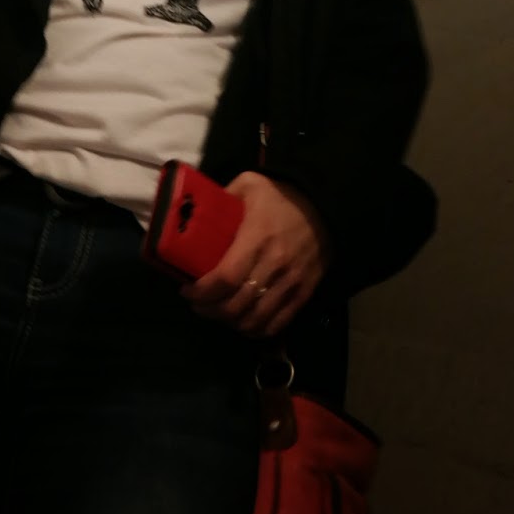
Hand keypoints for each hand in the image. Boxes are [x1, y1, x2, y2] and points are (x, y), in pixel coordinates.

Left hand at [181, 172, 329, 338]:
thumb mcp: (249, 184)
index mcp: (257, 237)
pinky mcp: (304, 293)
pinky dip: (256, 330)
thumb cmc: (281, 196)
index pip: (226, 278)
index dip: (202, 291)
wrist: (326, 205)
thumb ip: (222, 197)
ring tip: (218, 312)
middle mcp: (275, 264)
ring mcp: (292, 282)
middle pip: (236, 305)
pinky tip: (243, 322)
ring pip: (255, 320)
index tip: (187, 290)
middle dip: (210, 310)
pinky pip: (277, 324)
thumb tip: (194, 214)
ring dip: (230, 323)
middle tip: (198, 302)